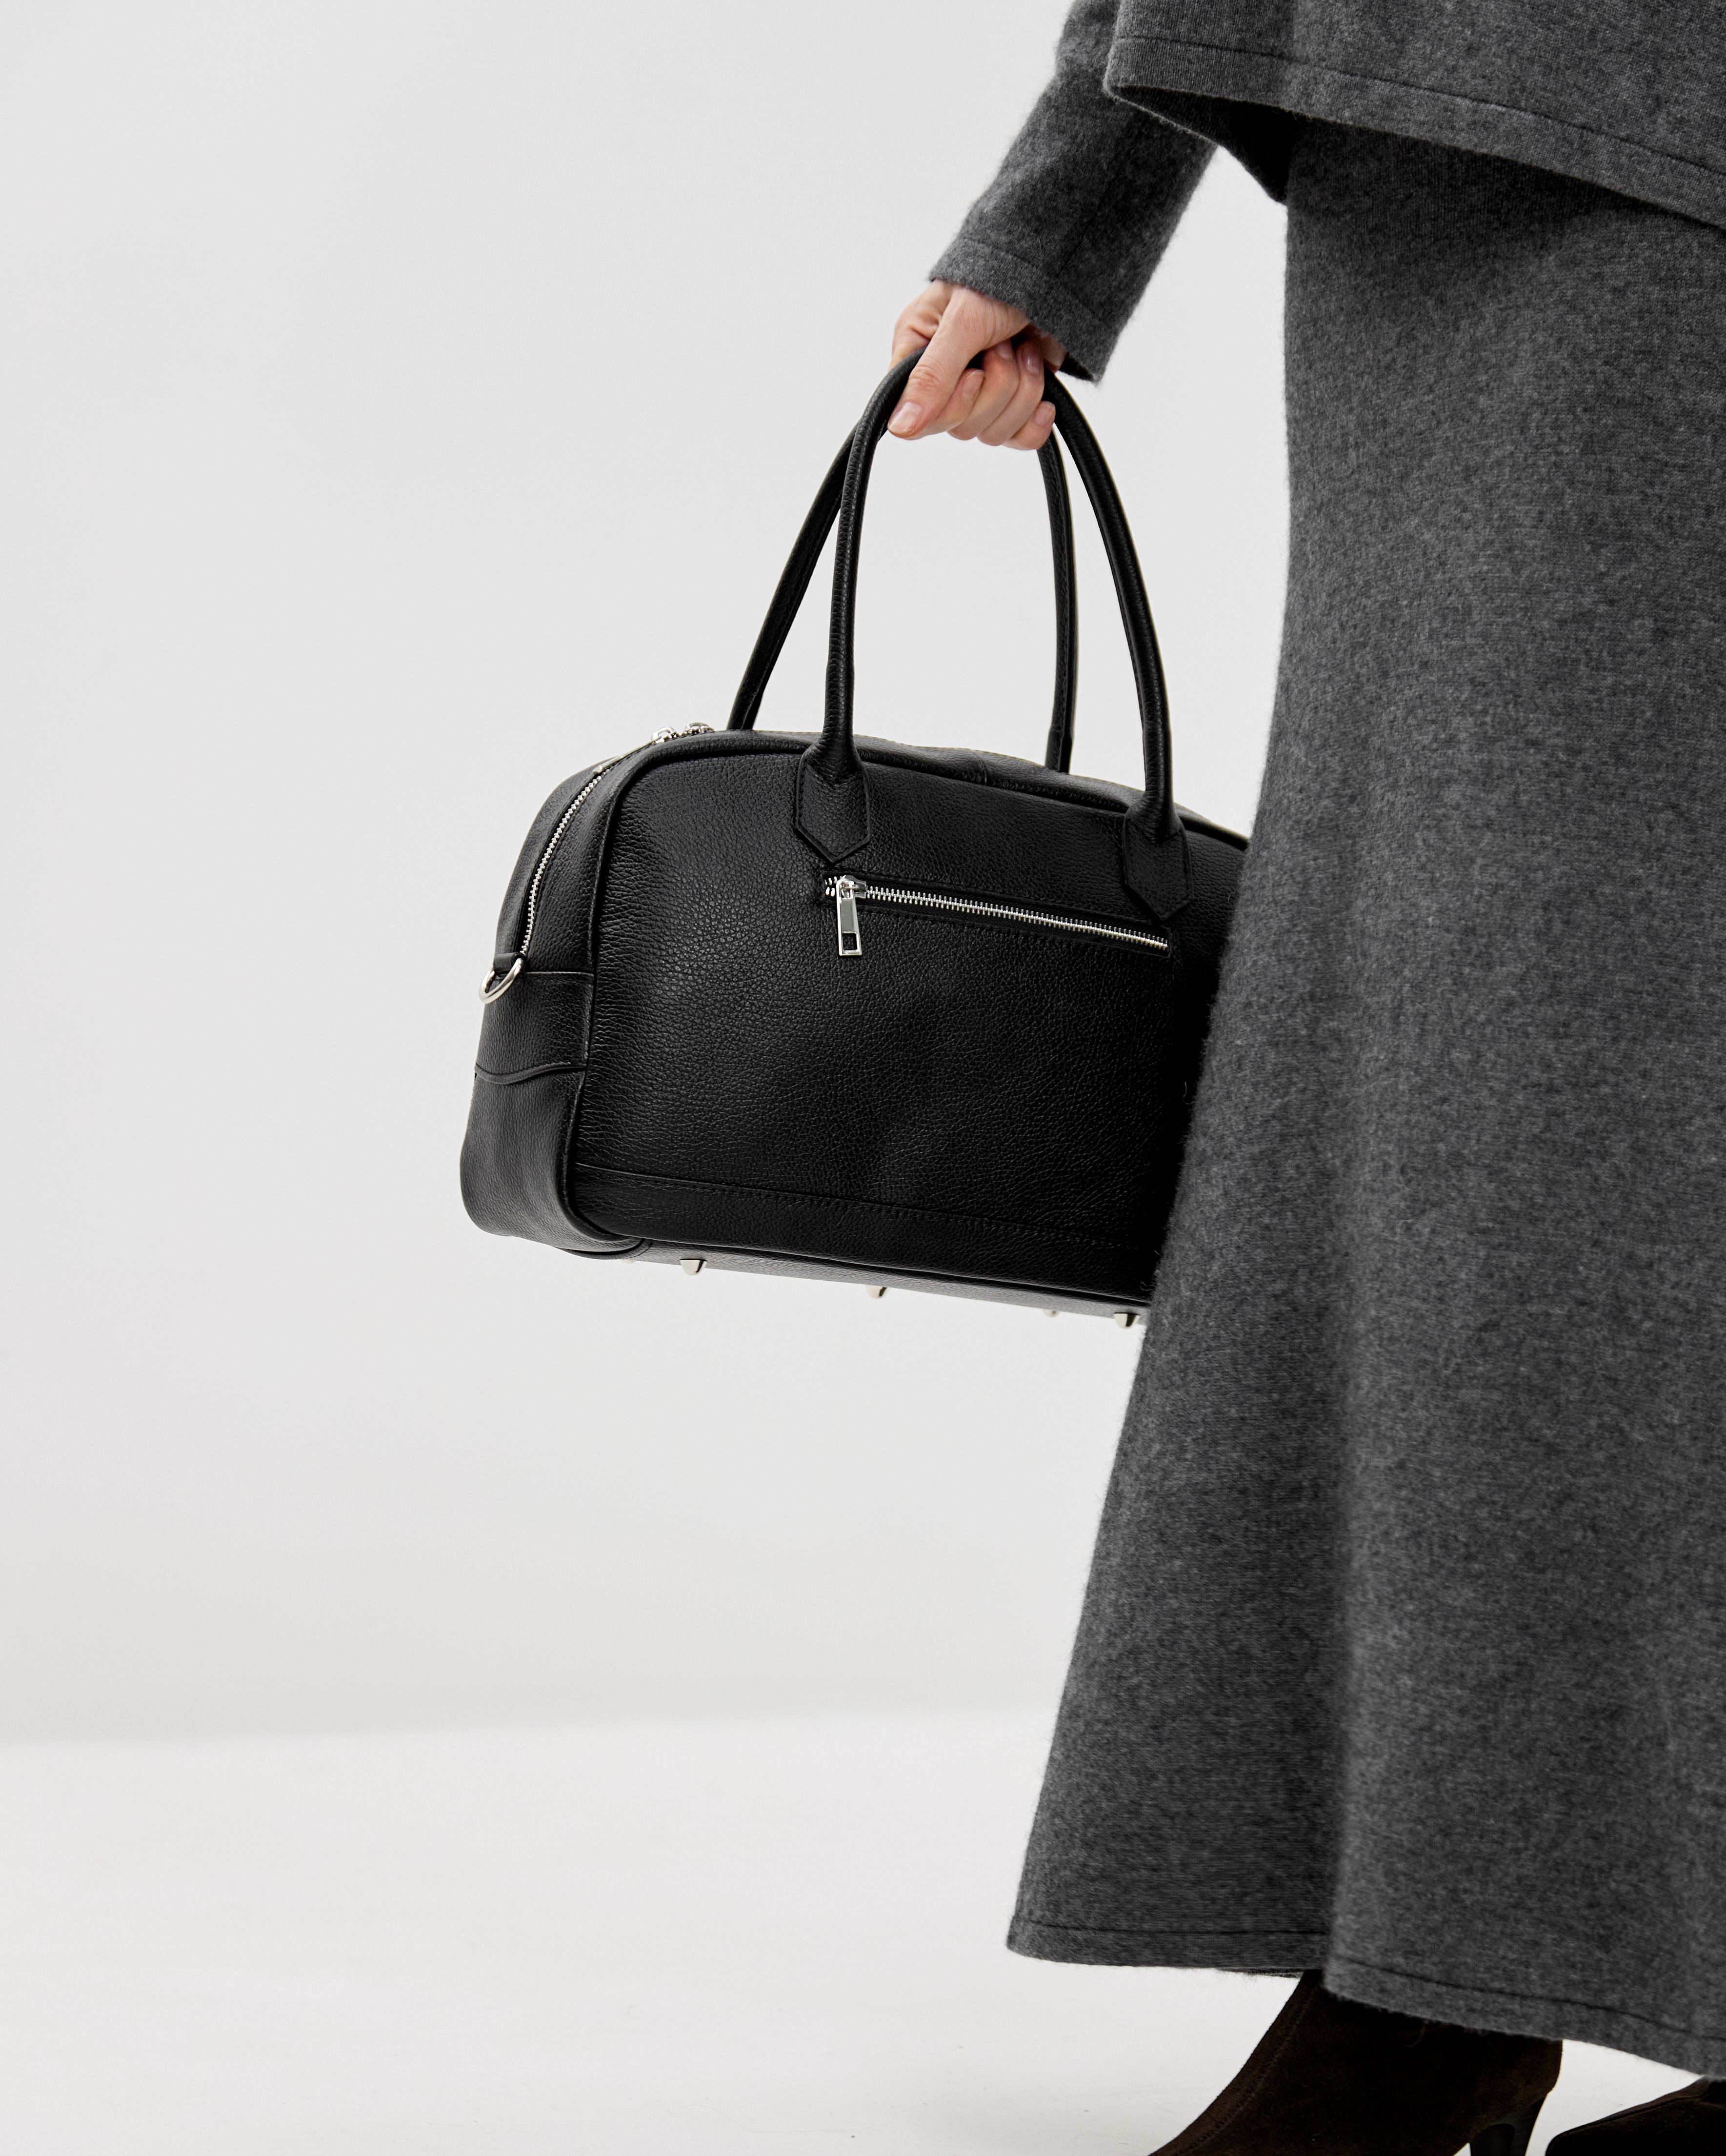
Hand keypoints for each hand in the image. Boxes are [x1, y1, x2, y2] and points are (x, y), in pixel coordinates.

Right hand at [888, 282, 1064, 449]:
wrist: (1055, 273)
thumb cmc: (1003, 279)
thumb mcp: (963, 322)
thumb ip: (931, 376)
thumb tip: (899, 427)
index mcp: (916, 355)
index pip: (917, 418)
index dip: (952, 406)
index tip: (974, 374)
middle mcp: (943, 380)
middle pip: (959, 427)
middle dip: (995, 389)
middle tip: (1004, 346)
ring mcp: (979, 395)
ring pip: (991, 433)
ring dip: (1020, 393)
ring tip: (1024, 350)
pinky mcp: (1011, 405)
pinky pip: (1016, 440)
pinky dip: (1034, 421)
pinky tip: (1043, 396)